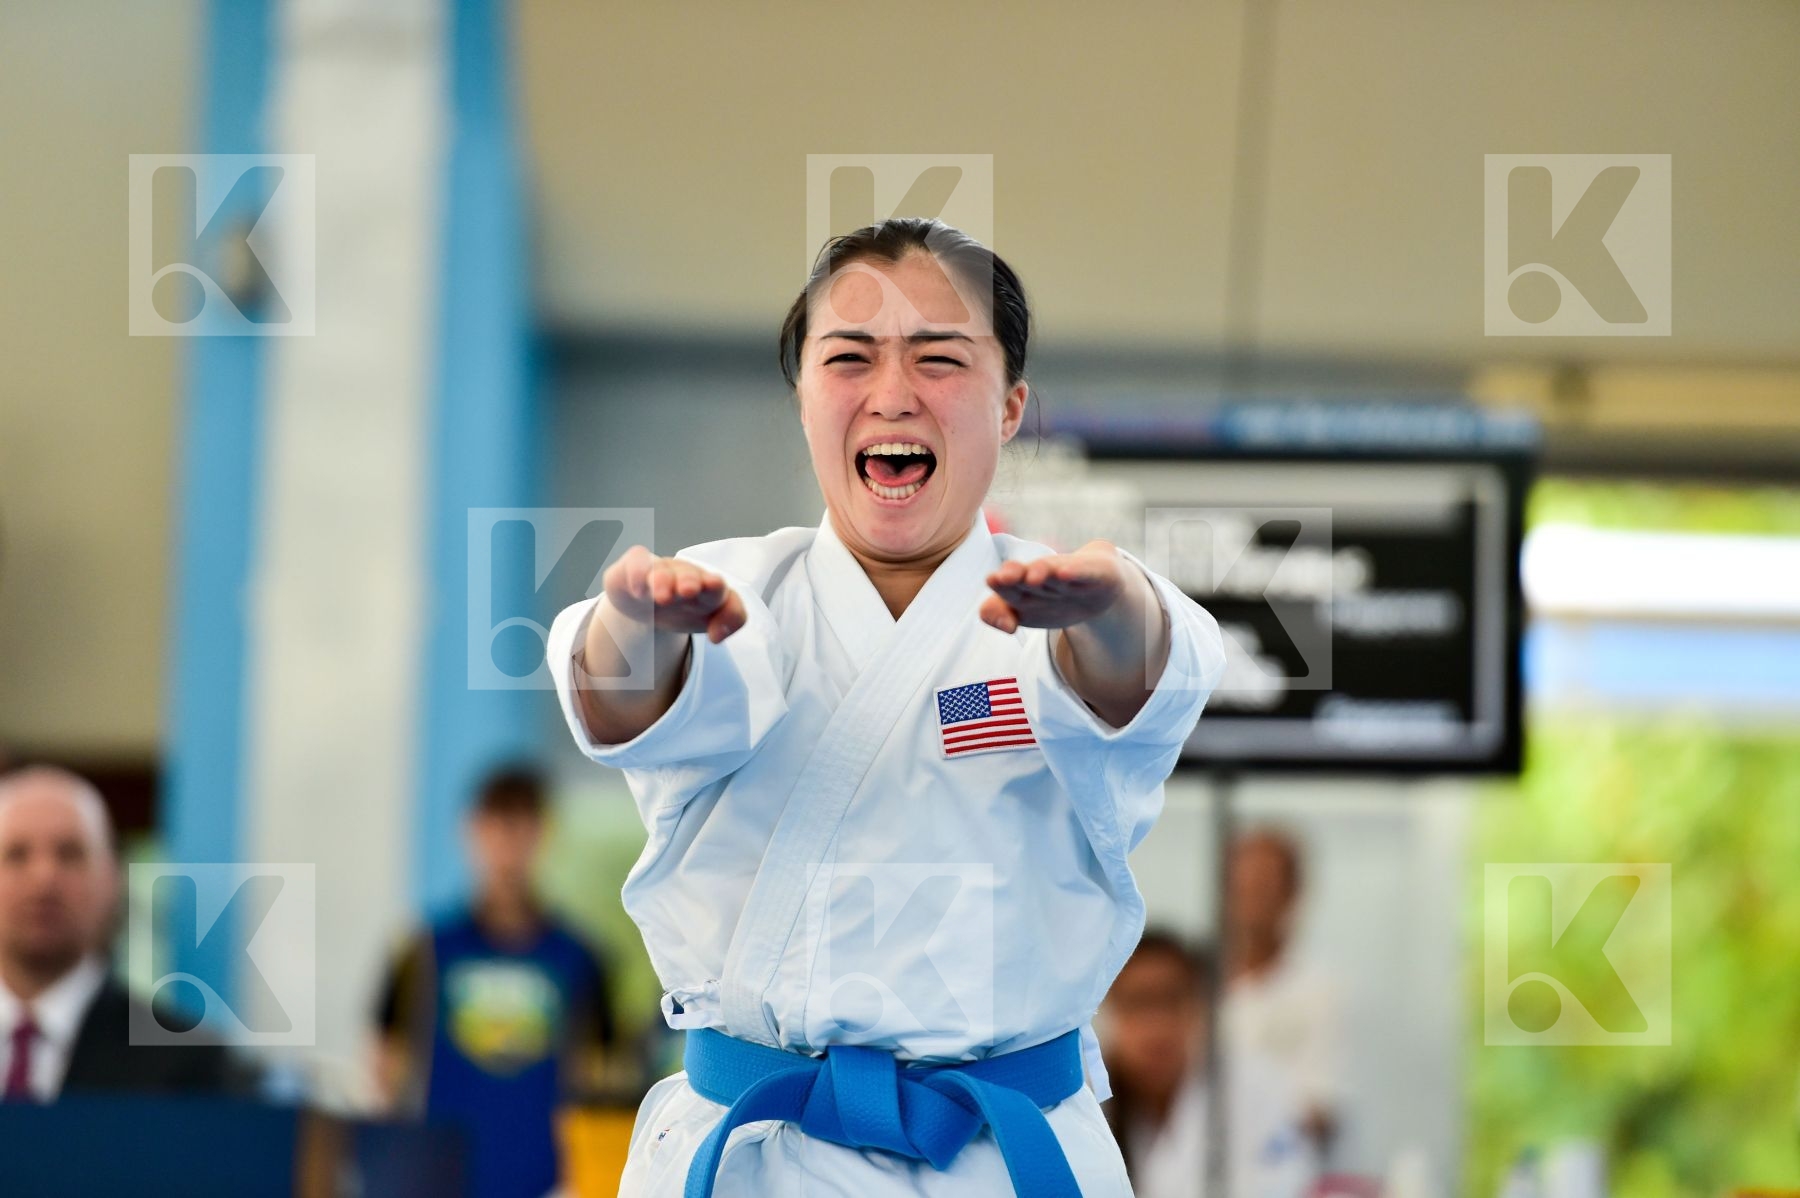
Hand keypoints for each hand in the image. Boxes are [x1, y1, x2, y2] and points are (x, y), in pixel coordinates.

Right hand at [602, 545, 745, 643]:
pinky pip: (638, 562)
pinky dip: (638, 573)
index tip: (714, 638)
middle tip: (689, 591)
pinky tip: (639, 591)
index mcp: (709, 592)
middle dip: (691, 581)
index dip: (727, 613)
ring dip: (664, 580)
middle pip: (692, 575)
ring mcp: (660, 569)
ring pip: (663, 570)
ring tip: (663, 597)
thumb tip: (717, 636)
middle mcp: (686, 576)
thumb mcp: (704, 621)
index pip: (727, 598)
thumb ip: (724, 626)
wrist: (644, 601)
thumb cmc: (681, 608)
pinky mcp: (635, 565)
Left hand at [980, 540, 1126, 633]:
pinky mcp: (1092, 572)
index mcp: (1020, 586)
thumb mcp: (1026, 612)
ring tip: (1032, 577)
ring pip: (1050, 570)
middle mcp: (1041, 575)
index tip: (994, 599)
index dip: (997, 602)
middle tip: (1000, 578)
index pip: (1003, 592)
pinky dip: (1074, 572)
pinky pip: (1082, 571)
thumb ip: (1001, 614)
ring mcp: (1066, 573)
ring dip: (1040, 572)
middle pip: (1023, 576)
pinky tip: (1064, 573)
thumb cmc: (1054, 598)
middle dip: (1011, 577)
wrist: (1097, 585)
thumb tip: (1006, 627)